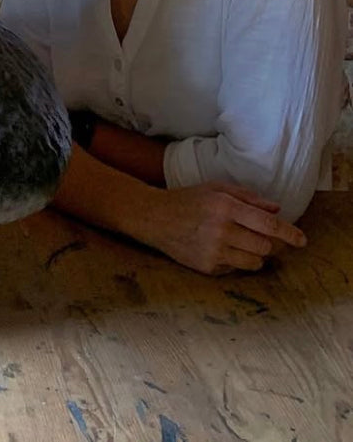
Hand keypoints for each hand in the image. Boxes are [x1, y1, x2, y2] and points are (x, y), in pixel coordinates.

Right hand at [142, 181, 306, 274]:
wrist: (154, 218)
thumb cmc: (188, 200)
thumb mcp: (216, 189)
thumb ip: (248, 197)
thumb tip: (277, 209)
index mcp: (225, 207)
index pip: (268, 225)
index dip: (290, 233)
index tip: (302, 240)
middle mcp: (222, 230)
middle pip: (266, 246)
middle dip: (268, 242)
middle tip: (260, 236)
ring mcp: (214, 251)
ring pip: (255, 262)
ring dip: (255, 253)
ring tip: (240, 242)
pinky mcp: (208, 268)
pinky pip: (236, 269)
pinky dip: (236, 260)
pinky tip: (221, 248)